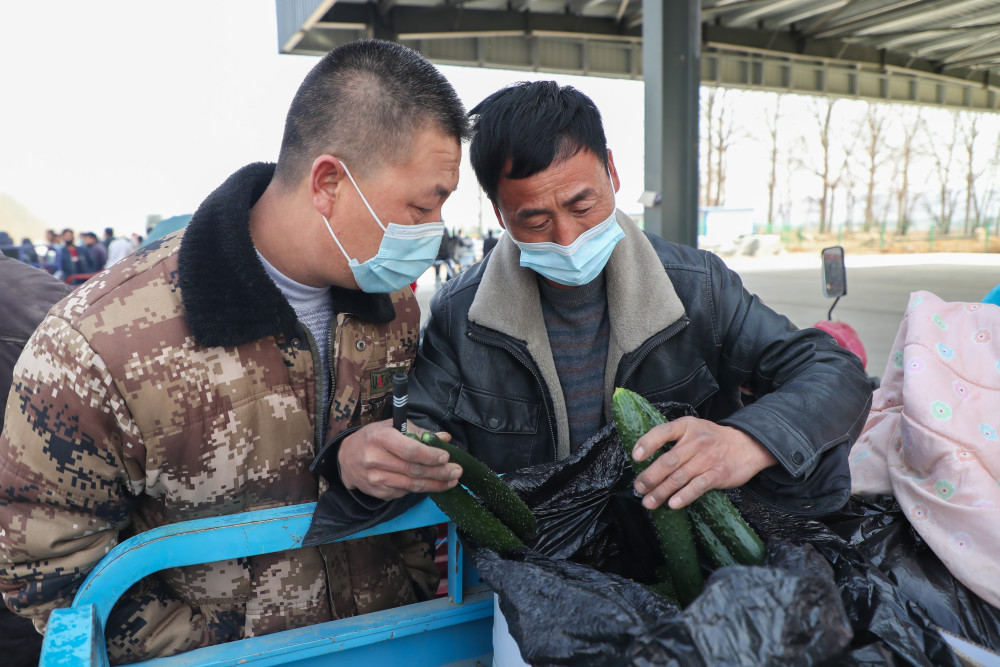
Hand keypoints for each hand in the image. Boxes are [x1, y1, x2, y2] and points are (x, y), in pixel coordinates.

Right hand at [338, 420, 461, 499]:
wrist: (346, 458)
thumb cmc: (374, 438)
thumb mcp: (392, 427)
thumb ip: (419, 433)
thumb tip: (445, 438)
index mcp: (379, 438)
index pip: (409, 450)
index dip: (430, 455)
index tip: (446, 456)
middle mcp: (374, 460)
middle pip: (413, 470)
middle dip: (439, 472)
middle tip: (457, 471)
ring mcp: (375, 479)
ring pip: (411, 485)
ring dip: (436, 484)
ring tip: (452, 481)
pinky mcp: (378, 493)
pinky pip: (404, 492)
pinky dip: (420, 488)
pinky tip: (431, 484)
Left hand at [631, 416, 776, 509]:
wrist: (747, 445)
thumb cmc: (712, 439)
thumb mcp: (693, 429)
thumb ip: (673, 439)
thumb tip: (645, 460)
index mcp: (686, 426)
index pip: (662, 432)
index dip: (647, 443)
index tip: (635, 457)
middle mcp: (696, 441)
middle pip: (668, 461)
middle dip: (650, 477)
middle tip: (639, 488)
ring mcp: (708, 458)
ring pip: (679, 477)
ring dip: (661, 492)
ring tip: (649, 502)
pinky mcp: (718, 474)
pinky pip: (697, 486)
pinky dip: (684, 496)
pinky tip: (673, 504)